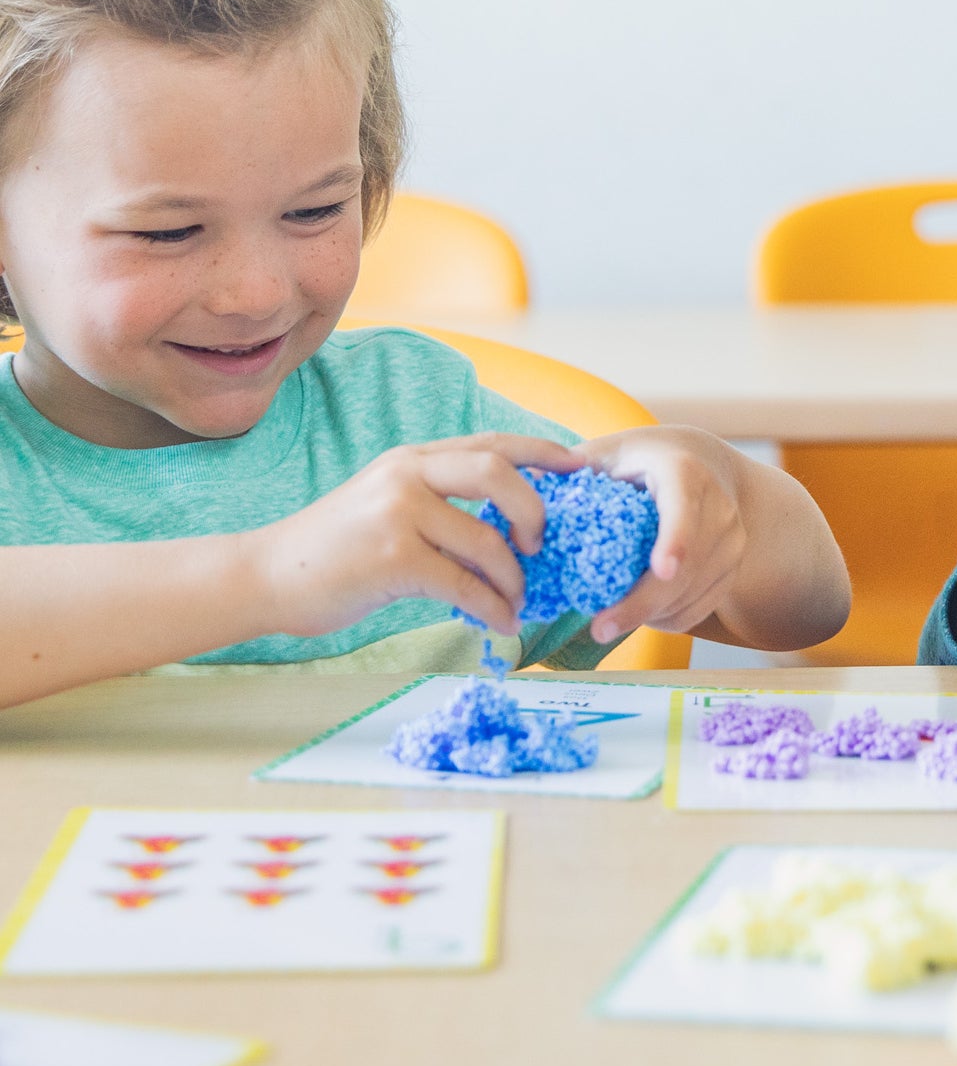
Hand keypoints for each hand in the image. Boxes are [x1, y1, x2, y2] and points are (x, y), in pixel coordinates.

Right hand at [250, 433, 578, 638]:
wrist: (267, 576)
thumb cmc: (334, 549)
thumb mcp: (387, 504)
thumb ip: (438, 501)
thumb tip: (506, 526)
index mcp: (413, 458)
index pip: (491, 443)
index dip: (542, 451)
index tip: (580, 466)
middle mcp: (408, 474)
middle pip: (498, 472)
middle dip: (536, 509)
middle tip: (542, 545)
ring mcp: (399, 513)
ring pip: (488, 539)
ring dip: (515, 577)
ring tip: (519, 600)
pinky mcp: (392, 558)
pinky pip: (464, 583)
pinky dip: (492, 607)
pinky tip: (500, 623)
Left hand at [568, 428, 747, 644]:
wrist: (709, 466)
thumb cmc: (647, 460)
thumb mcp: (614, 452)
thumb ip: (576, 468)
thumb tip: (524, 488)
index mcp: (685, 472)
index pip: (685, 509)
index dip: (676, 540)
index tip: (660, 568)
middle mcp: (719, 508)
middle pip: (686, 569)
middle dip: (642, 604)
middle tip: (599, 628)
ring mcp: (732, 543)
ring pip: (690, 596)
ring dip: (648, 615)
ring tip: (609, 617)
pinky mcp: (732, 572)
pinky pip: (697, 611)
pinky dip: (664, 619)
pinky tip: (638, 611)